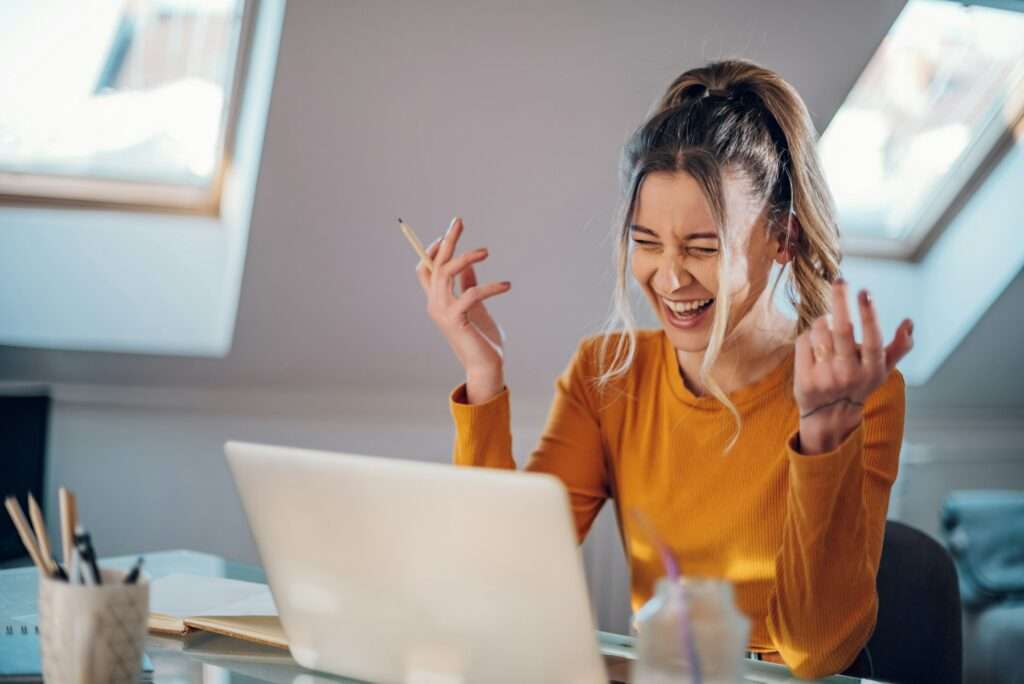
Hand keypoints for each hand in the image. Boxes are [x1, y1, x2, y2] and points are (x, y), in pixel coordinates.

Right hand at [415, 217, 510, 390]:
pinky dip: (490, 286)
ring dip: (466, 257)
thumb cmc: (482, 338)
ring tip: (486, 251)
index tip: (449, 233)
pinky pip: (471, 293)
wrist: (485, 367)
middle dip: (447, 240)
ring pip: (447, 273)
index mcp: (437, 300)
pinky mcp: (456, 319)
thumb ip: (468, 285)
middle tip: (459, 220)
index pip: (426, 268)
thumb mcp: (476, 306)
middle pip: (435, 263)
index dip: (433, 249)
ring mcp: (443, 312)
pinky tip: (507, 285)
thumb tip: (469, 264)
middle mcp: (435, 304)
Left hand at [793, 279, 912, 453]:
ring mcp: (825, 378)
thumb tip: (909, 322)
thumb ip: (899, 347)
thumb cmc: (858, 384)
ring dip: (823, 320)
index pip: (872, 339)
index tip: (865, 291)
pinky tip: (815, 340)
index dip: (869, 315)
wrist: (829, 417)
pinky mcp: (804, 380)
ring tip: (827, 322)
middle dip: (841, 301)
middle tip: (840, 280)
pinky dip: (809, 335)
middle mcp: (849, 374)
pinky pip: (803, 342)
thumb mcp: (882, 370)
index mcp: (872, 370)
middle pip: (843, 330)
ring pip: (820, 332)